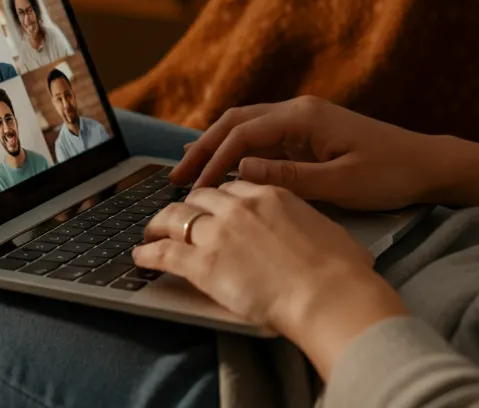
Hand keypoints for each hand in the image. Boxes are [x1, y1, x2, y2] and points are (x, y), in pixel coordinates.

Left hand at [135, 180, 408, 374]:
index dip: (219, 194)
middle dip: (188, 204)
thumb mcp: (329, 228)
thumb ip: (310, 222)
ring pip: (176, 217)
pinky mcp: (204, 264)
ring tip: (150, 230)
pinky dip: (148, 252)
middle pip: (201, 196)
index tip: (213, 202)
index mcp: (271, 194)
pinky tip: (139, 256)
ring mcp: (219, 233)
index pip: (234, 185)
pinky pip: (165, 252)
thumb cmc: (339, 267)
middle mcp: (240, 206)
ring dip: (159, 222)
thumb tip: (317, 234)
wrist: (327, 292)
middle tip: (179, 213)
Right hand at [168, 95, 437, 210]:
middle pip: (238, 121)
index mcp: (304, 117)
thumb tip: (242, 169)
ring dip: (218, 147)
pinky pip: (265, 137)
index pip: (244, 134)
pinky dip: (240, 150)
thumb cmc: (389, 174)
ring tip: (190, 172)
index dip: (215, 160)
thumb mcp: (340, 184)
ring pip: (248, 126)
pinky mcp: (311, 132)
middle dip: (205, 146)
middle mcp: (299, 110)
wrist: (427, 164)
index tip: (195, 189)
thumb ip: (289, 177)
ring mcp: (305, 119)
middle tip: (175, 176)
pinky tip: (226, 168)